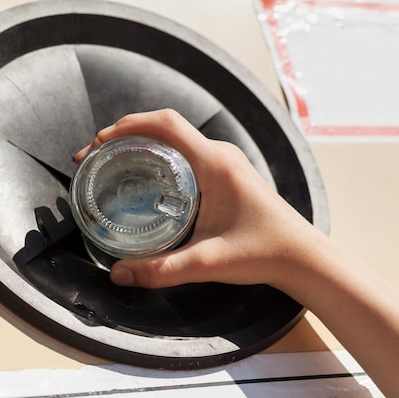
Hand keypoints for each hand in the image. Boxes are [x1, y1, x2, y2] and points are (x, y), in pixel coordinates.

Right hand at [75, 109, 323, 289]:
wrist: (301, 256)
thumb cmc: (264, 252)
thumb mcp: (207, 262)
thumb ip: (161, 270)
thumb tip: (119, 275)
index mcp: (214, 163)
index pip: (166, 123)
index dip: (128, 124)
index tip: (101, 141)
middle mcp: (220, 154)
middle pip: (165, 126)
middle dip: (126, 133)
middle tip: (97, 155)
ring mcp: (225, 162)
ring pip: (176, 138)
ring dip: (143, 142)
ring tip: (113, 162)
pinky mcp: (227, 173)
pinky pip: (186, 151)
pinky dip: (159, 154)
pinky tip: (146, 176)